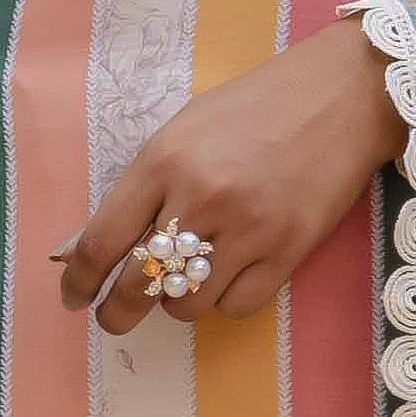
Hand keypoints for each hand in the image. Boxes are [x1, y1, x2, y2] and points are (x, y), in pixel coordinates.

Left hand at [55, 18, 400, 335]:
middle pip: (138, 285)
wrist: (340, 97)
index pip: (102, 242)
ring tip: (187, 280)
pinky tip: (229, 276)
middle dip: (117, 313)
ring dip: (177, 303)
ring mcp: (248, 228)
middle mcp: (202, 197)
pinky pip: (237, 306)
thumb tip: (78, 251)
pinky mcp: (289, 251)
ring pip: (187, 305)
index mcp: (164, 160)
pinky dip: (225, 300)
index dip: (79, 281)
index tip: (75, 297)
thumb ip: (136, 191)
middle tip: (114, 318)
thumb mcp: (182, 133)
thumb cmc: (254, 108)